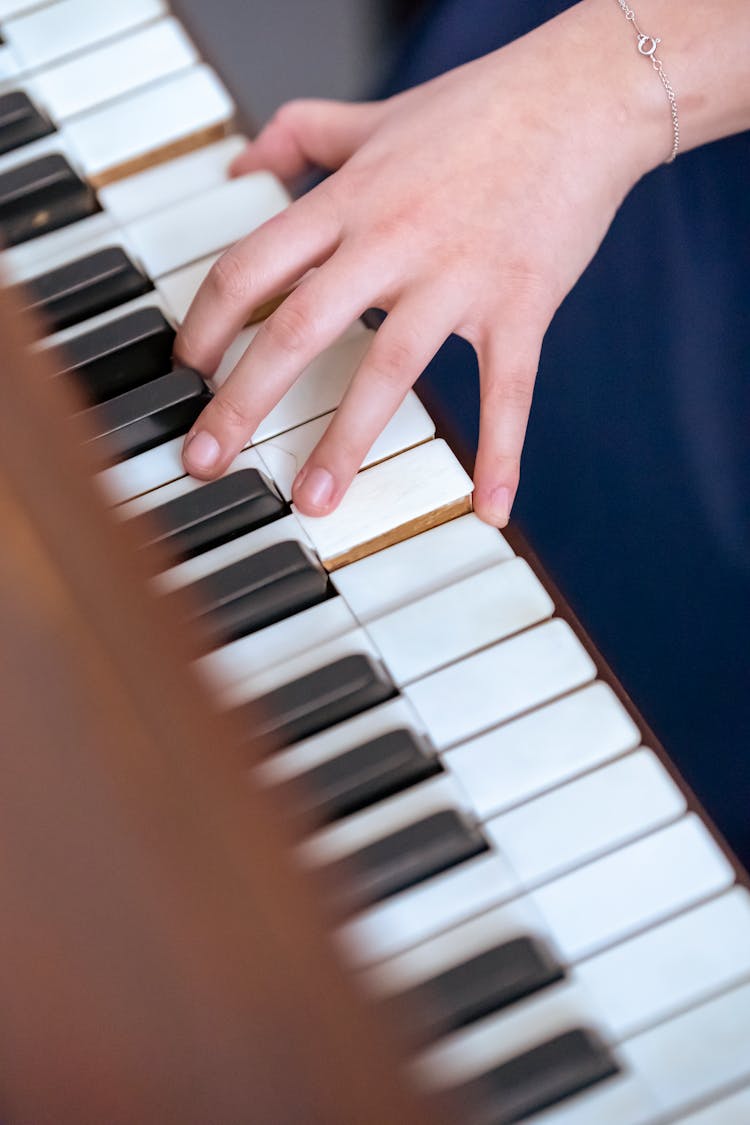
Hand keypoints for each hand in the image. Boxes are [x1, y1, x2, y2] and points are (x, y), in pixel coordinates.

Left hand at [176, 0, 662, 524]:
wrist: (584, 95)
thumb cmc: (479, 109)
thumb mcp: (374, 117)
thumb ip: (301, 136)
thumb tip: (245, 161)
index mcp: (349, 198)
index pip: (251, 266)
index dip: (208, 324)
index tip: (187, 371)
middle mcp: (392, 239)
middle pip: (297, 328)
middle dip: (242, 402)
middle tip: (206, 460)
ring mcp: (458, 277)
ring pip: (388, 369)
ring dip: (345, 443)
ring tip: (313, 501)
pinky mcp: (521, 305)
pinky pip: (509, 390)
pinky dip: (502, 453)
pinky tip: (491, 509)